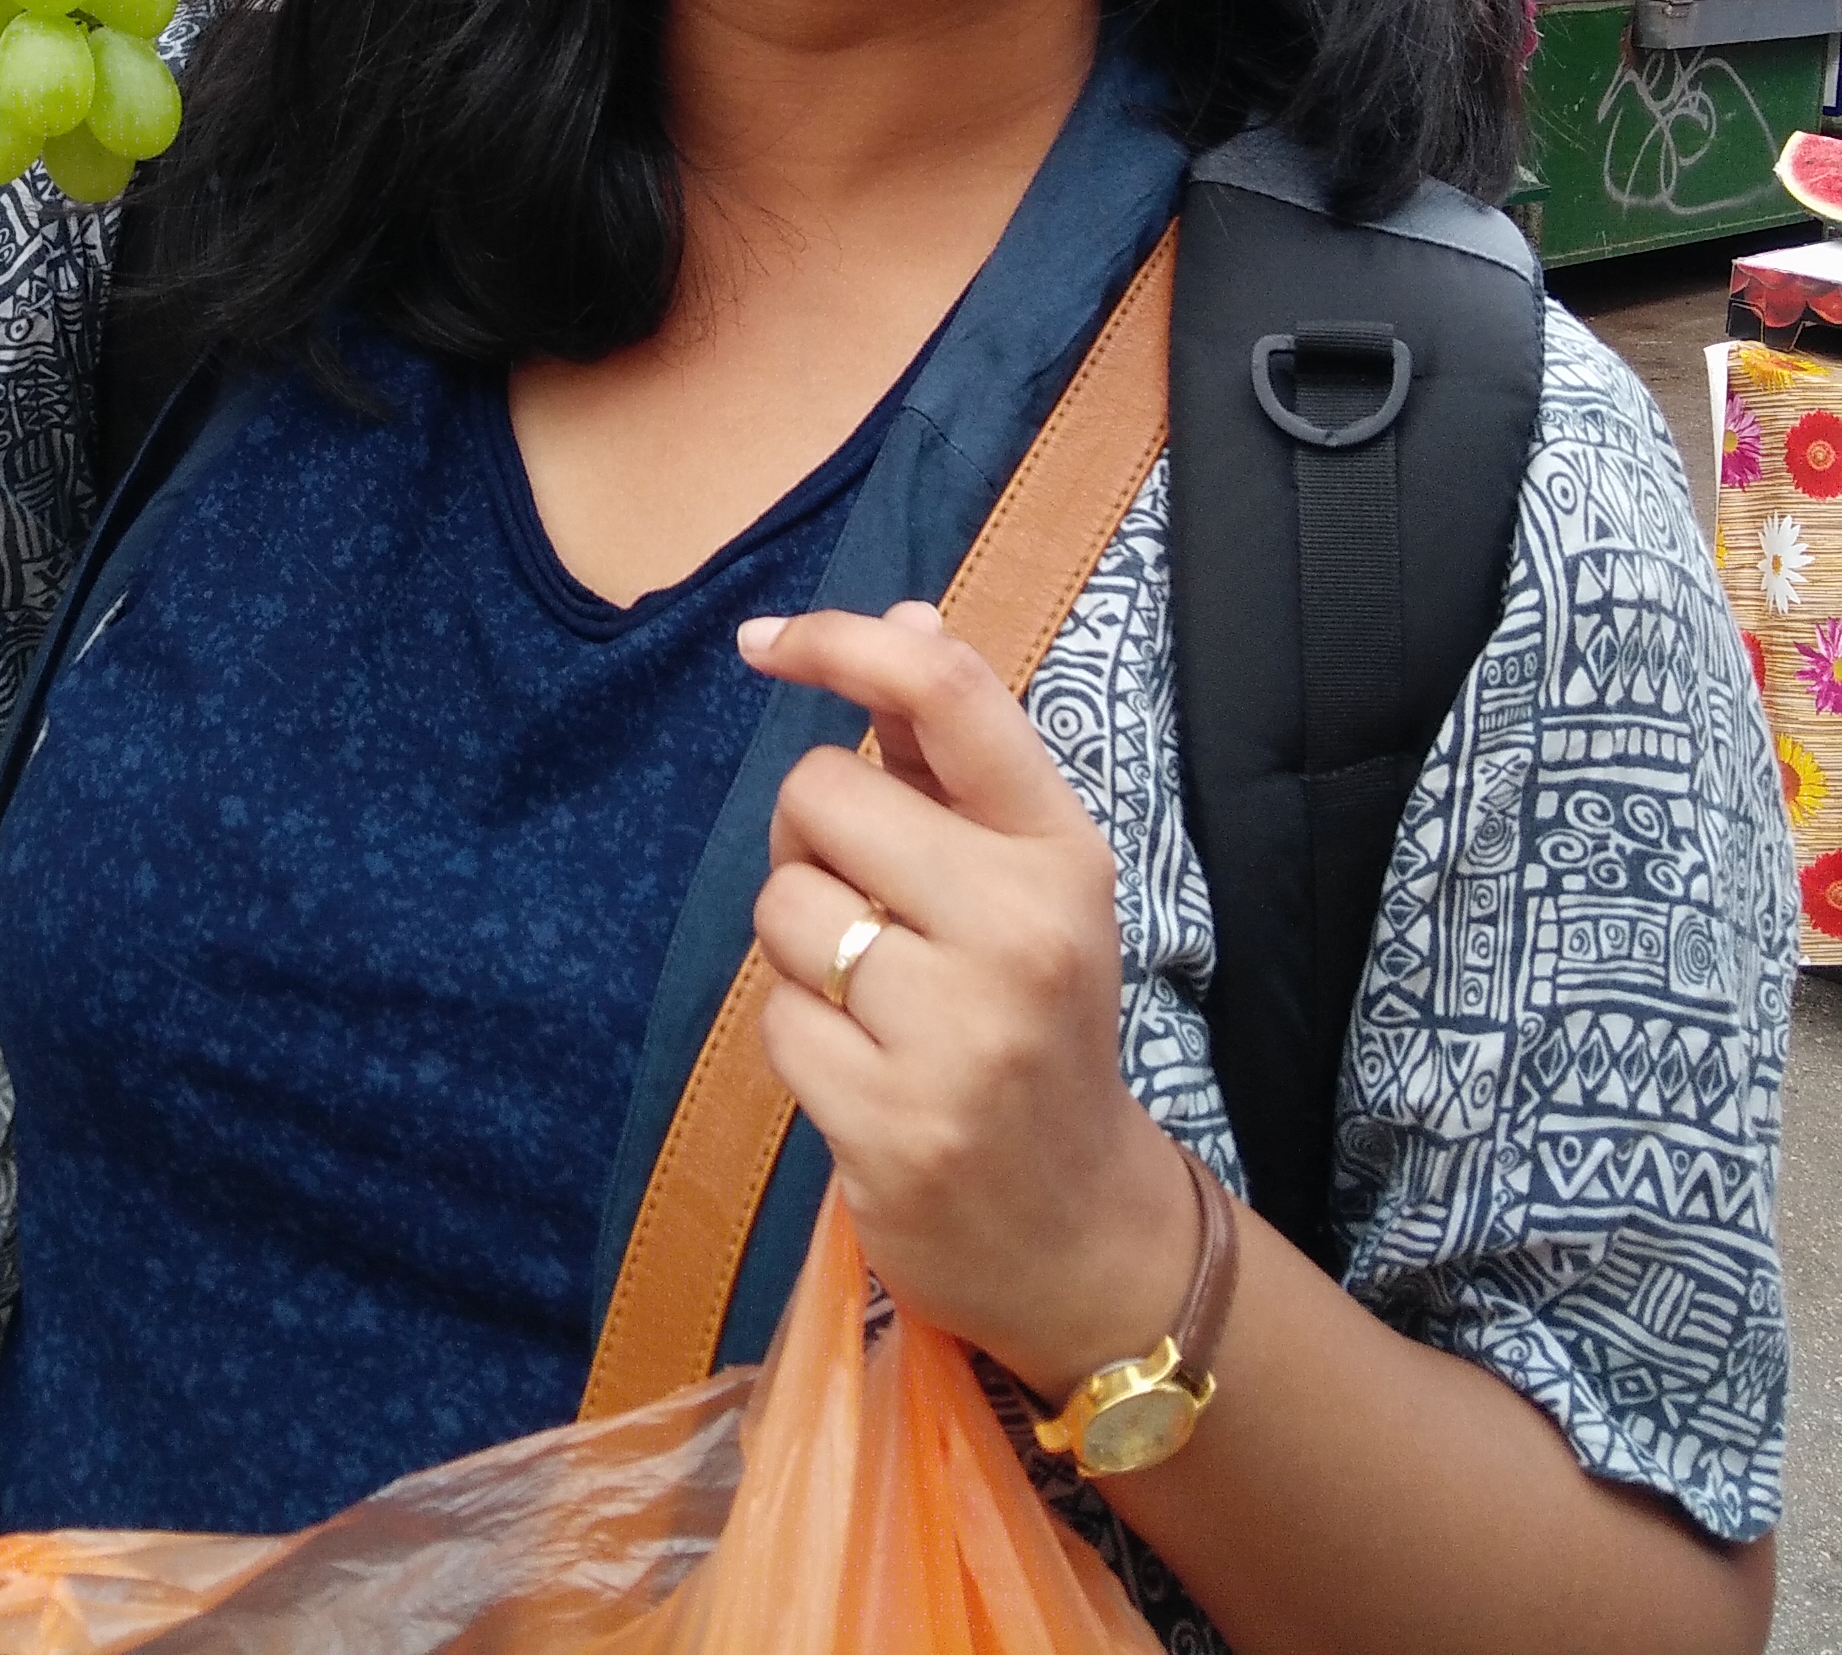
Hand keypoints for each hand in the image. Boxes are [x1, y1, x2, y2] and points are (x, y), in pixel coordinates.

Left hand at [737, 601, 1183, 1404]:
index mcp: (1061, 852)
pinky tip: (862, 1069)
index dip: (840, 641)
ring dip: (799, 945)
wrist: (1077, 1227)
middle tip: (860, 899)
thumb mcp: (1025, 882)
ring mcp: (961, 1033)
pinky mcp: (893, 1121)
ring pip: (784, 907)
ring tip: (871, 997)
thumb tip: (905, 614)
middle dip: (810, 837)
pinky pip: (772, 1018)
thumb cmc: (1033, 1022)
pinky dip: (796, 1035)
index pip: (946, 691)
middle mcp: (1024, 929)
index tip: (764, 643)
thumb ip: (953, 757)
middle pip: (822, 794)